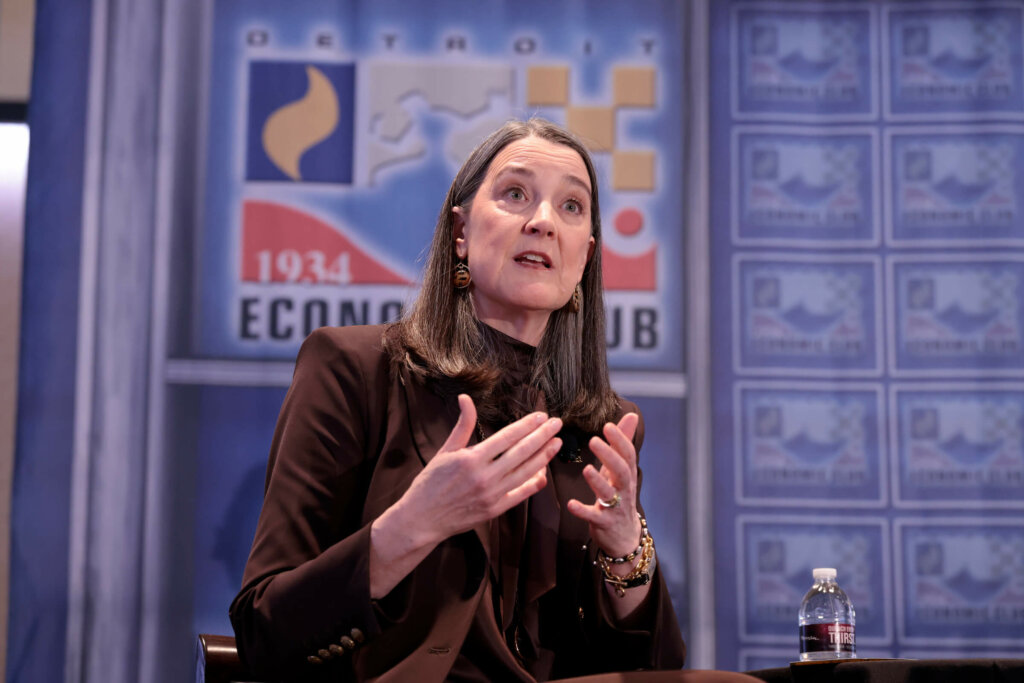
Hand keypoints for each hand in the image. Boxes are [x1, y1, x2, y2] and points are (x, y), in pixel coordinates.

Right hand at [398, 394, 562, 545]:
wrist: (421, 519)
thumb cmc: (431, 482)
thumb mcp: (445, 451)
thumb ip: (462, 426)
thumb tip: (465, 398)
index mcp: (471, 459)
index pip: (507, 437)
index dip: (527, 425)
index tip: (542, 416)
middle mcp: (484, 477)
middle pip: (521, 452)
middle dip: (543, 436)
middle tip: (558, 424)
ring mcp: (491, 495)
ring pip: (525, 473)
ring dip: (544, 457)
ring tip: (557, 444)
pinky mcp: (494, 511)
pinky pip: (519, 495)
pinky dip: (533, 484)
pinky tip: (544, 473)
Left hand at [566, 413, 642, 559]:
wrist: (624, 537)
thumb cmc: (620, 496)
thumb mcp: (621, 470)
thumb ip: (623, 443)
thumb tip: (631, 416)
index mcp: (626, 475)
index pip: (627, 455)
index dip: (620, 440)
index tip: (607, 426)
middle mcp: (623, 490)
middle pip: (621, 471)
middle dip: (609, 456)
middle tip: (594, 441)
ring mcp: (614, 507)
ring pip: (609, 493)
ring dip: (597, 481)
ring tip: (586, 469)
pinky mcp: (603, 523)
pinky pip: (593, 517)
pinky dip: (582, 511)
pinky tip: (571, 504)